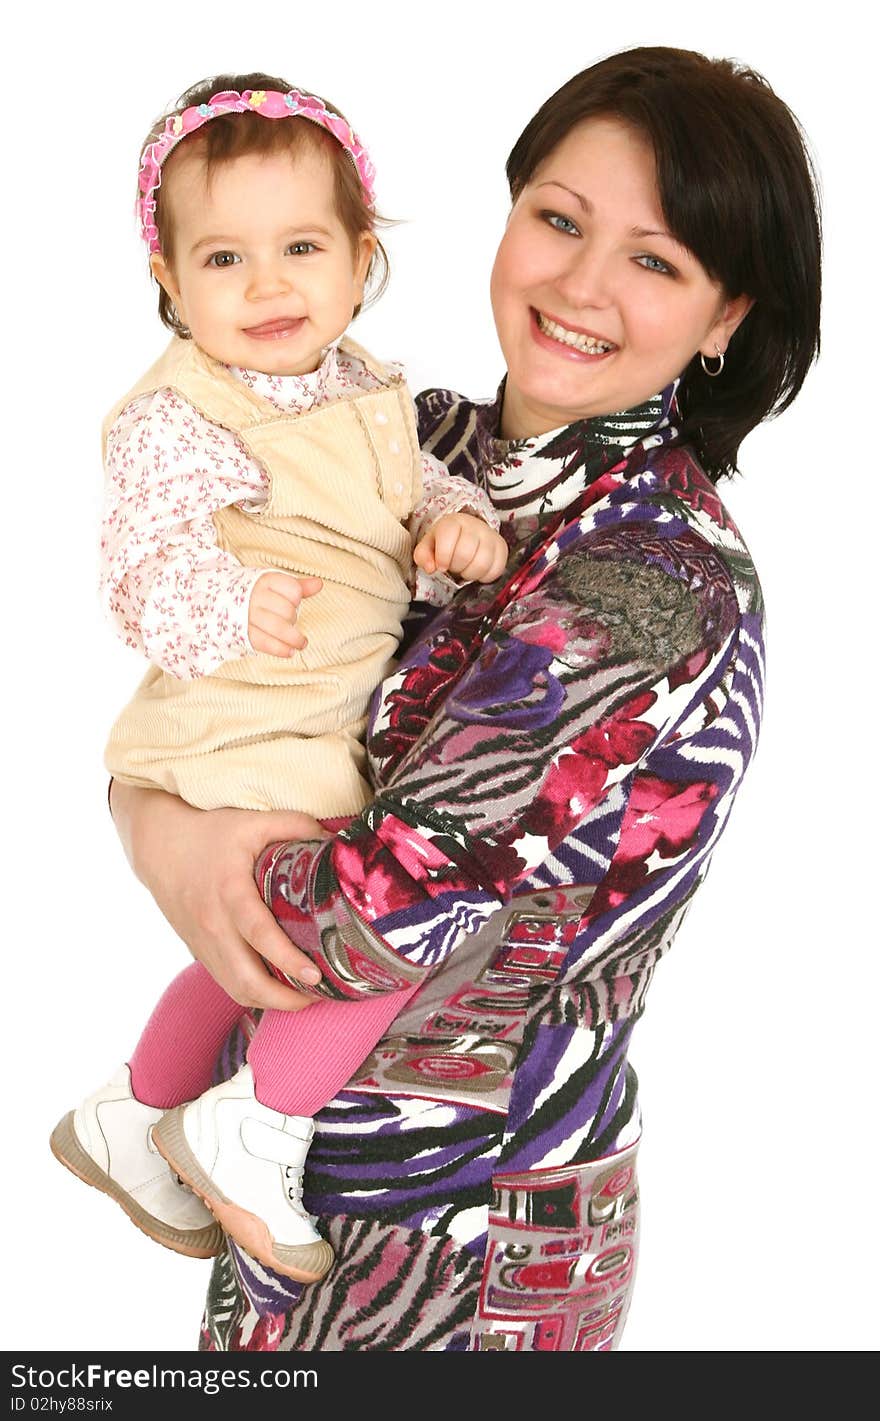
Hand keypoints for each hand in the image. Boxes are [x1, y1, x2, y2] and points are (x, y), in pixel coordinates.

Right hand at [109, 781, 329, 1010]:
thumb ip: (295, 826)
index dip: (287, 960)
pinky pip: (227, 982)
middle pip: (245, 978)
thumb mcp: (253, 821)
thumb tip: (335, 842)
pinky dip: (253, 992)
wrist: (159, 846)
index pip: (259, 934)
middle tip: (318, 995)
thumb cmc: (209, 833)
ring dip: (270, 1001)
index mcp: (230, 891)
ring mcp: (203, 942)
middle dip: (283, 998)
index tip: (315, 975)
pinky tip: (277, 989)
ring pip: (235, 988)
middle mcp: (213, 924)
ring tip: (304, 998)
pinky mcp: (199, 950)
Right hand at [248, 571, 321, 656]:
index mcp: (264, 581)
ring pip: (278, 628)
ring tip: (301, 643)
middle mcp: (255, 597)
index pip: (292, 590)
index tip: (293, 602)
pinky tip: (290, 651)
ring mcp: (248, 616)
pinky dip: (280, 649)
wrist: (219, 601)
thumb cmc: (256, 593)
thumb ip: (298, 586)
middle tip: (290, 620)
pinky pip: (265, 643)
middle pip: (287, 611)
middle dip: (293, 618)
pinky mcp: (243, 634)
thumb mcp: (275, 584)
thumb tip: (318, 584)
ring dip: (294, 639)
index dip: (297, 598)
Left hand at [413, 512, 507, 583]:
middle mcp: (474, 525)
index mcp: (453, 522)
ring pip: (482, 563)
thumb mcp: (428, 546)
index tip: (441, 566)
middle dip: (456, 567)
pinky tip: (477, 572)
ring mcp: (490, 536)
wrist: (467, 534)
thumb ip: (423, 556)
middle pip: (465, 553)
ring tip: (465, 570)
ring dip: (470, 574)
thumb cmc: (445, 543)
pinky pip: (496, 569)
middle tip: (453, 567)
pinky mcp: (502, 547)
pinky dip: (485, 577)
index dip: (443, 557)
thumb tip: (430, 568)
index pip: (448, 537)